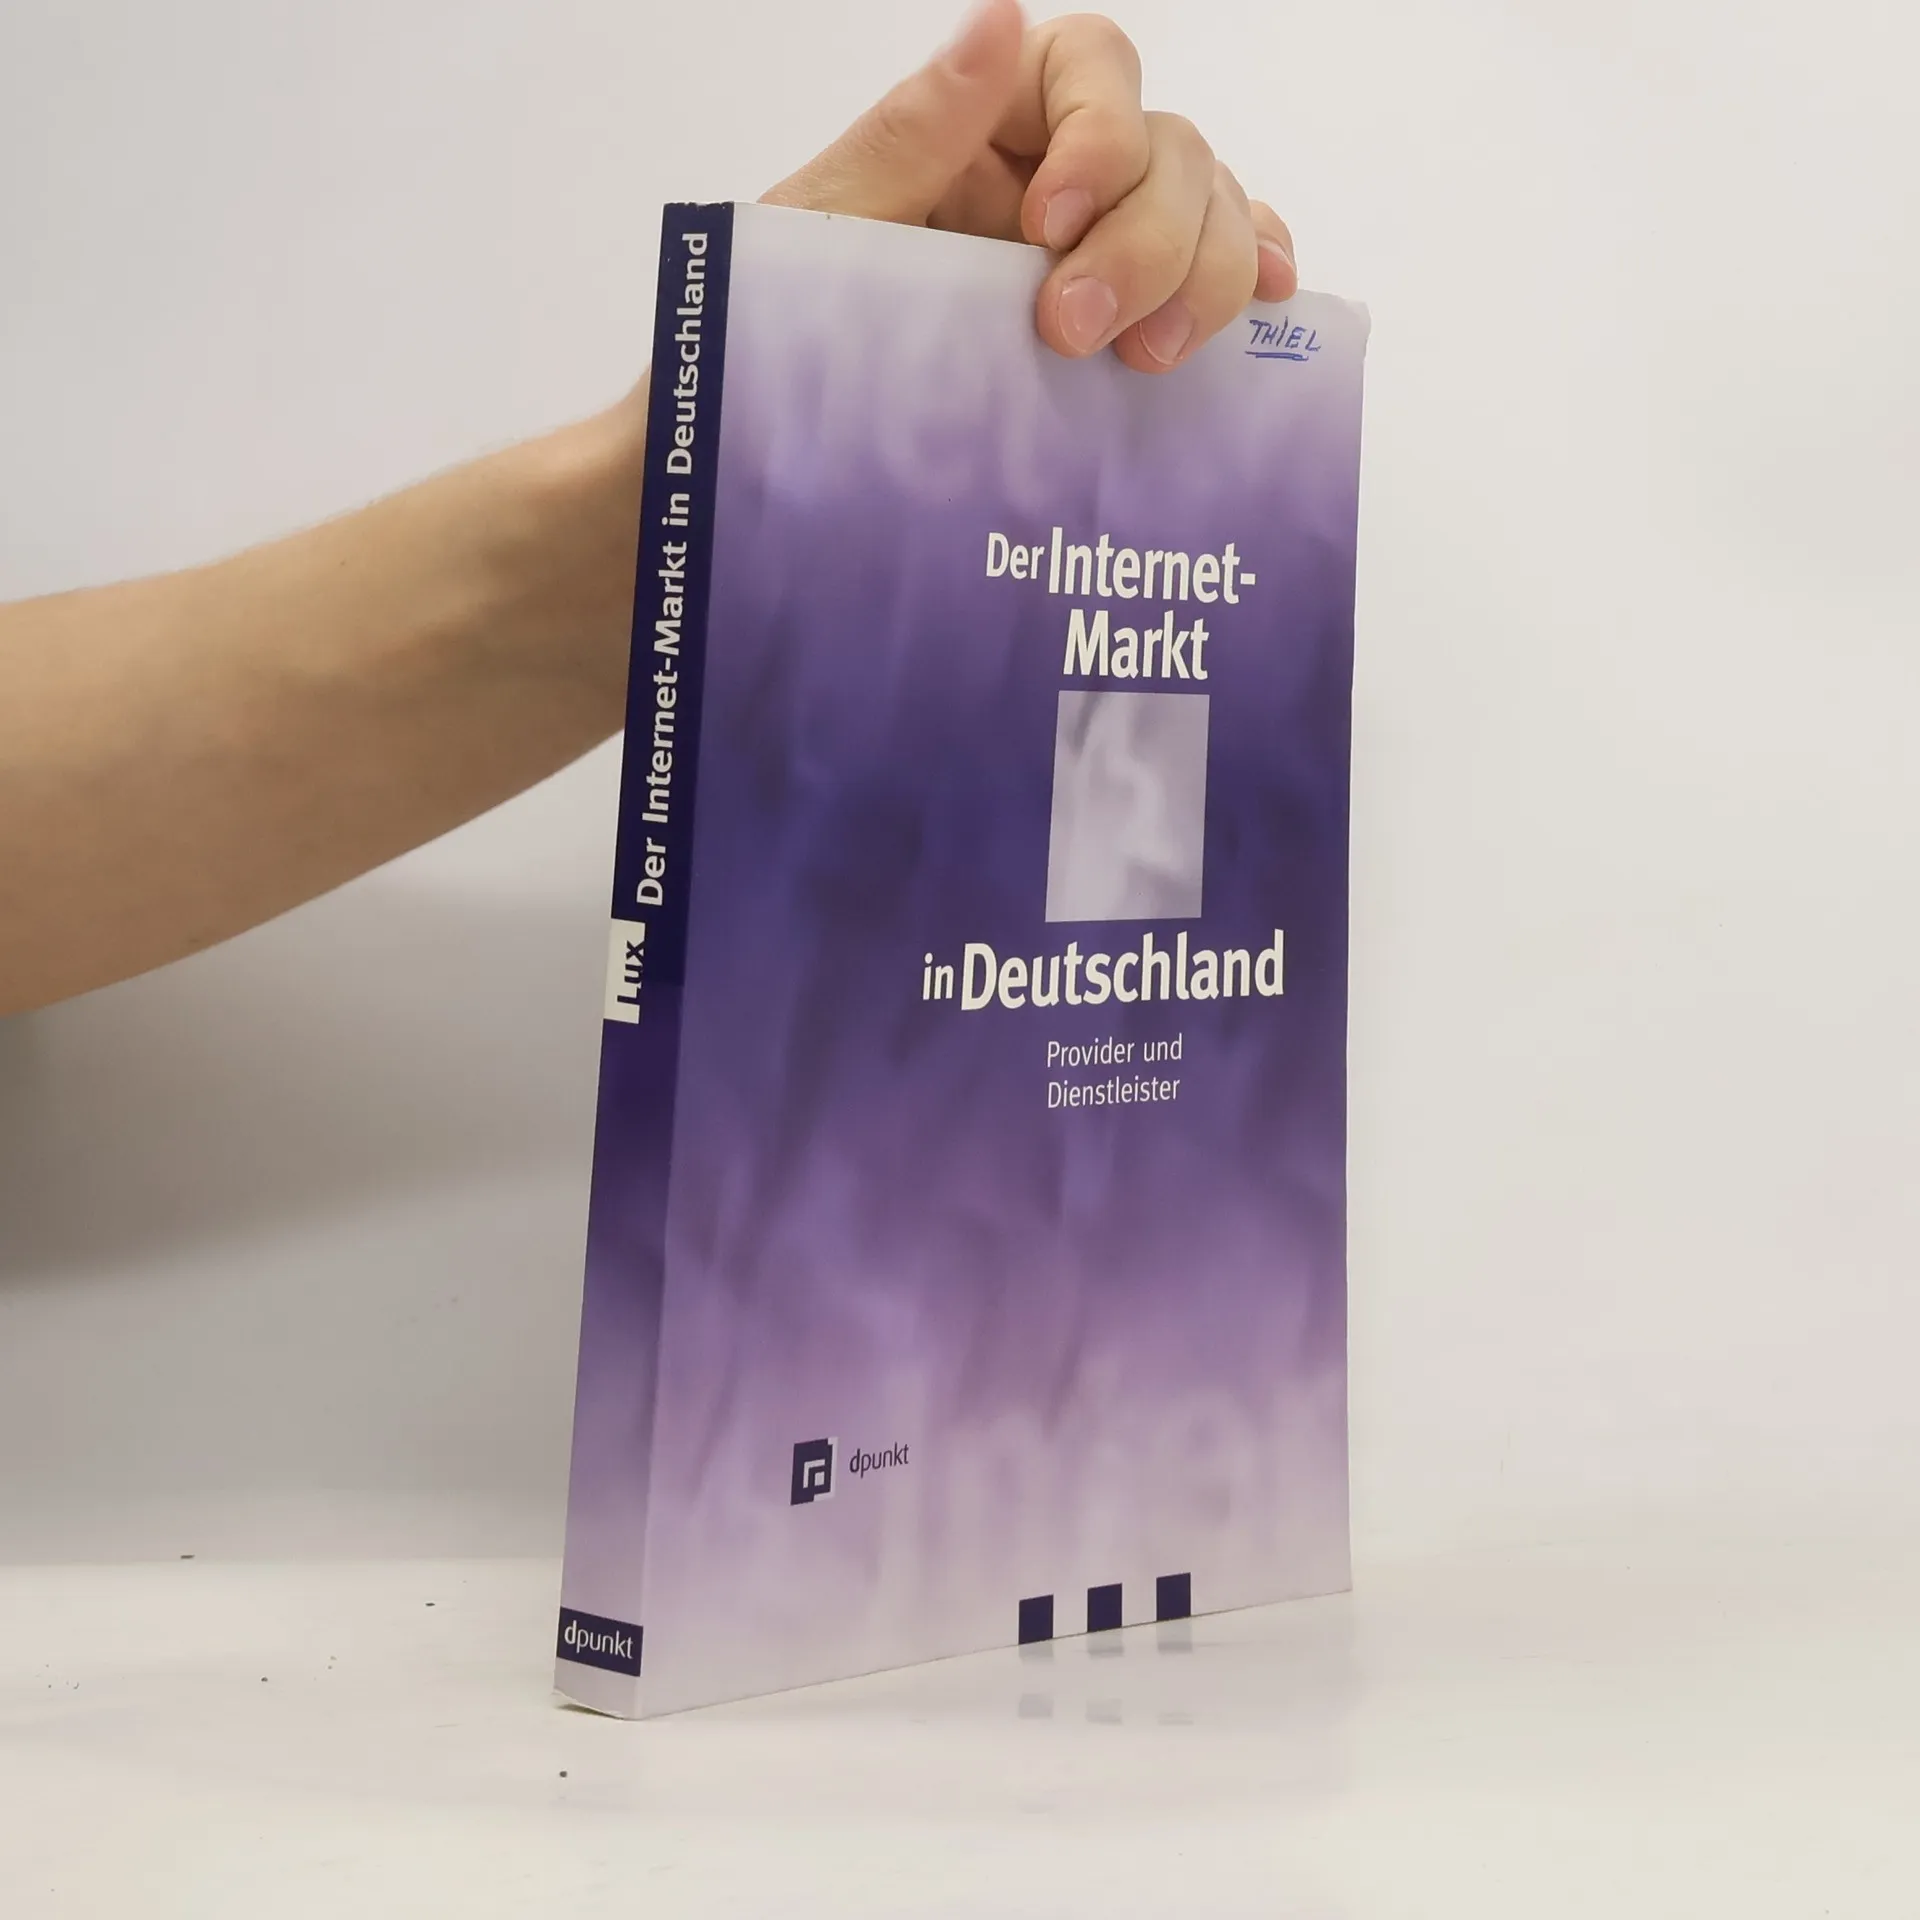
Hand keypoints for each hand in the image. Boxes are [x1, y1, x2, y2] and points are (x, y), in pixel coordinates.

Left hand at [761, 1, 1296, 373]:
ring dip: (1204, 276)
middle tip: (1076, 330)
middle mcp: (1057, 174)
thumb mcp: (826, 232)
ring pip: (1212, 213)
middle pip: (1170, 151)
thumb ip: (912, 134)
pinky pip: (1221, 271)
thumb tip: (999, 19)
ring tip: (1147, 356)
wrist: (789, 450)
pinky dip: (1251, 279)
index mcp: (984, 125)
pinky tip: (1265, 308)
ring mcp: (1106, 246)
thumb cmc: (788, 334)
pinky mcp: (1131, 321)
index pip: (1091, 68)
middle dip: (1144, 239)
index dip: (1099, 138)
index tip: (1048, 227)